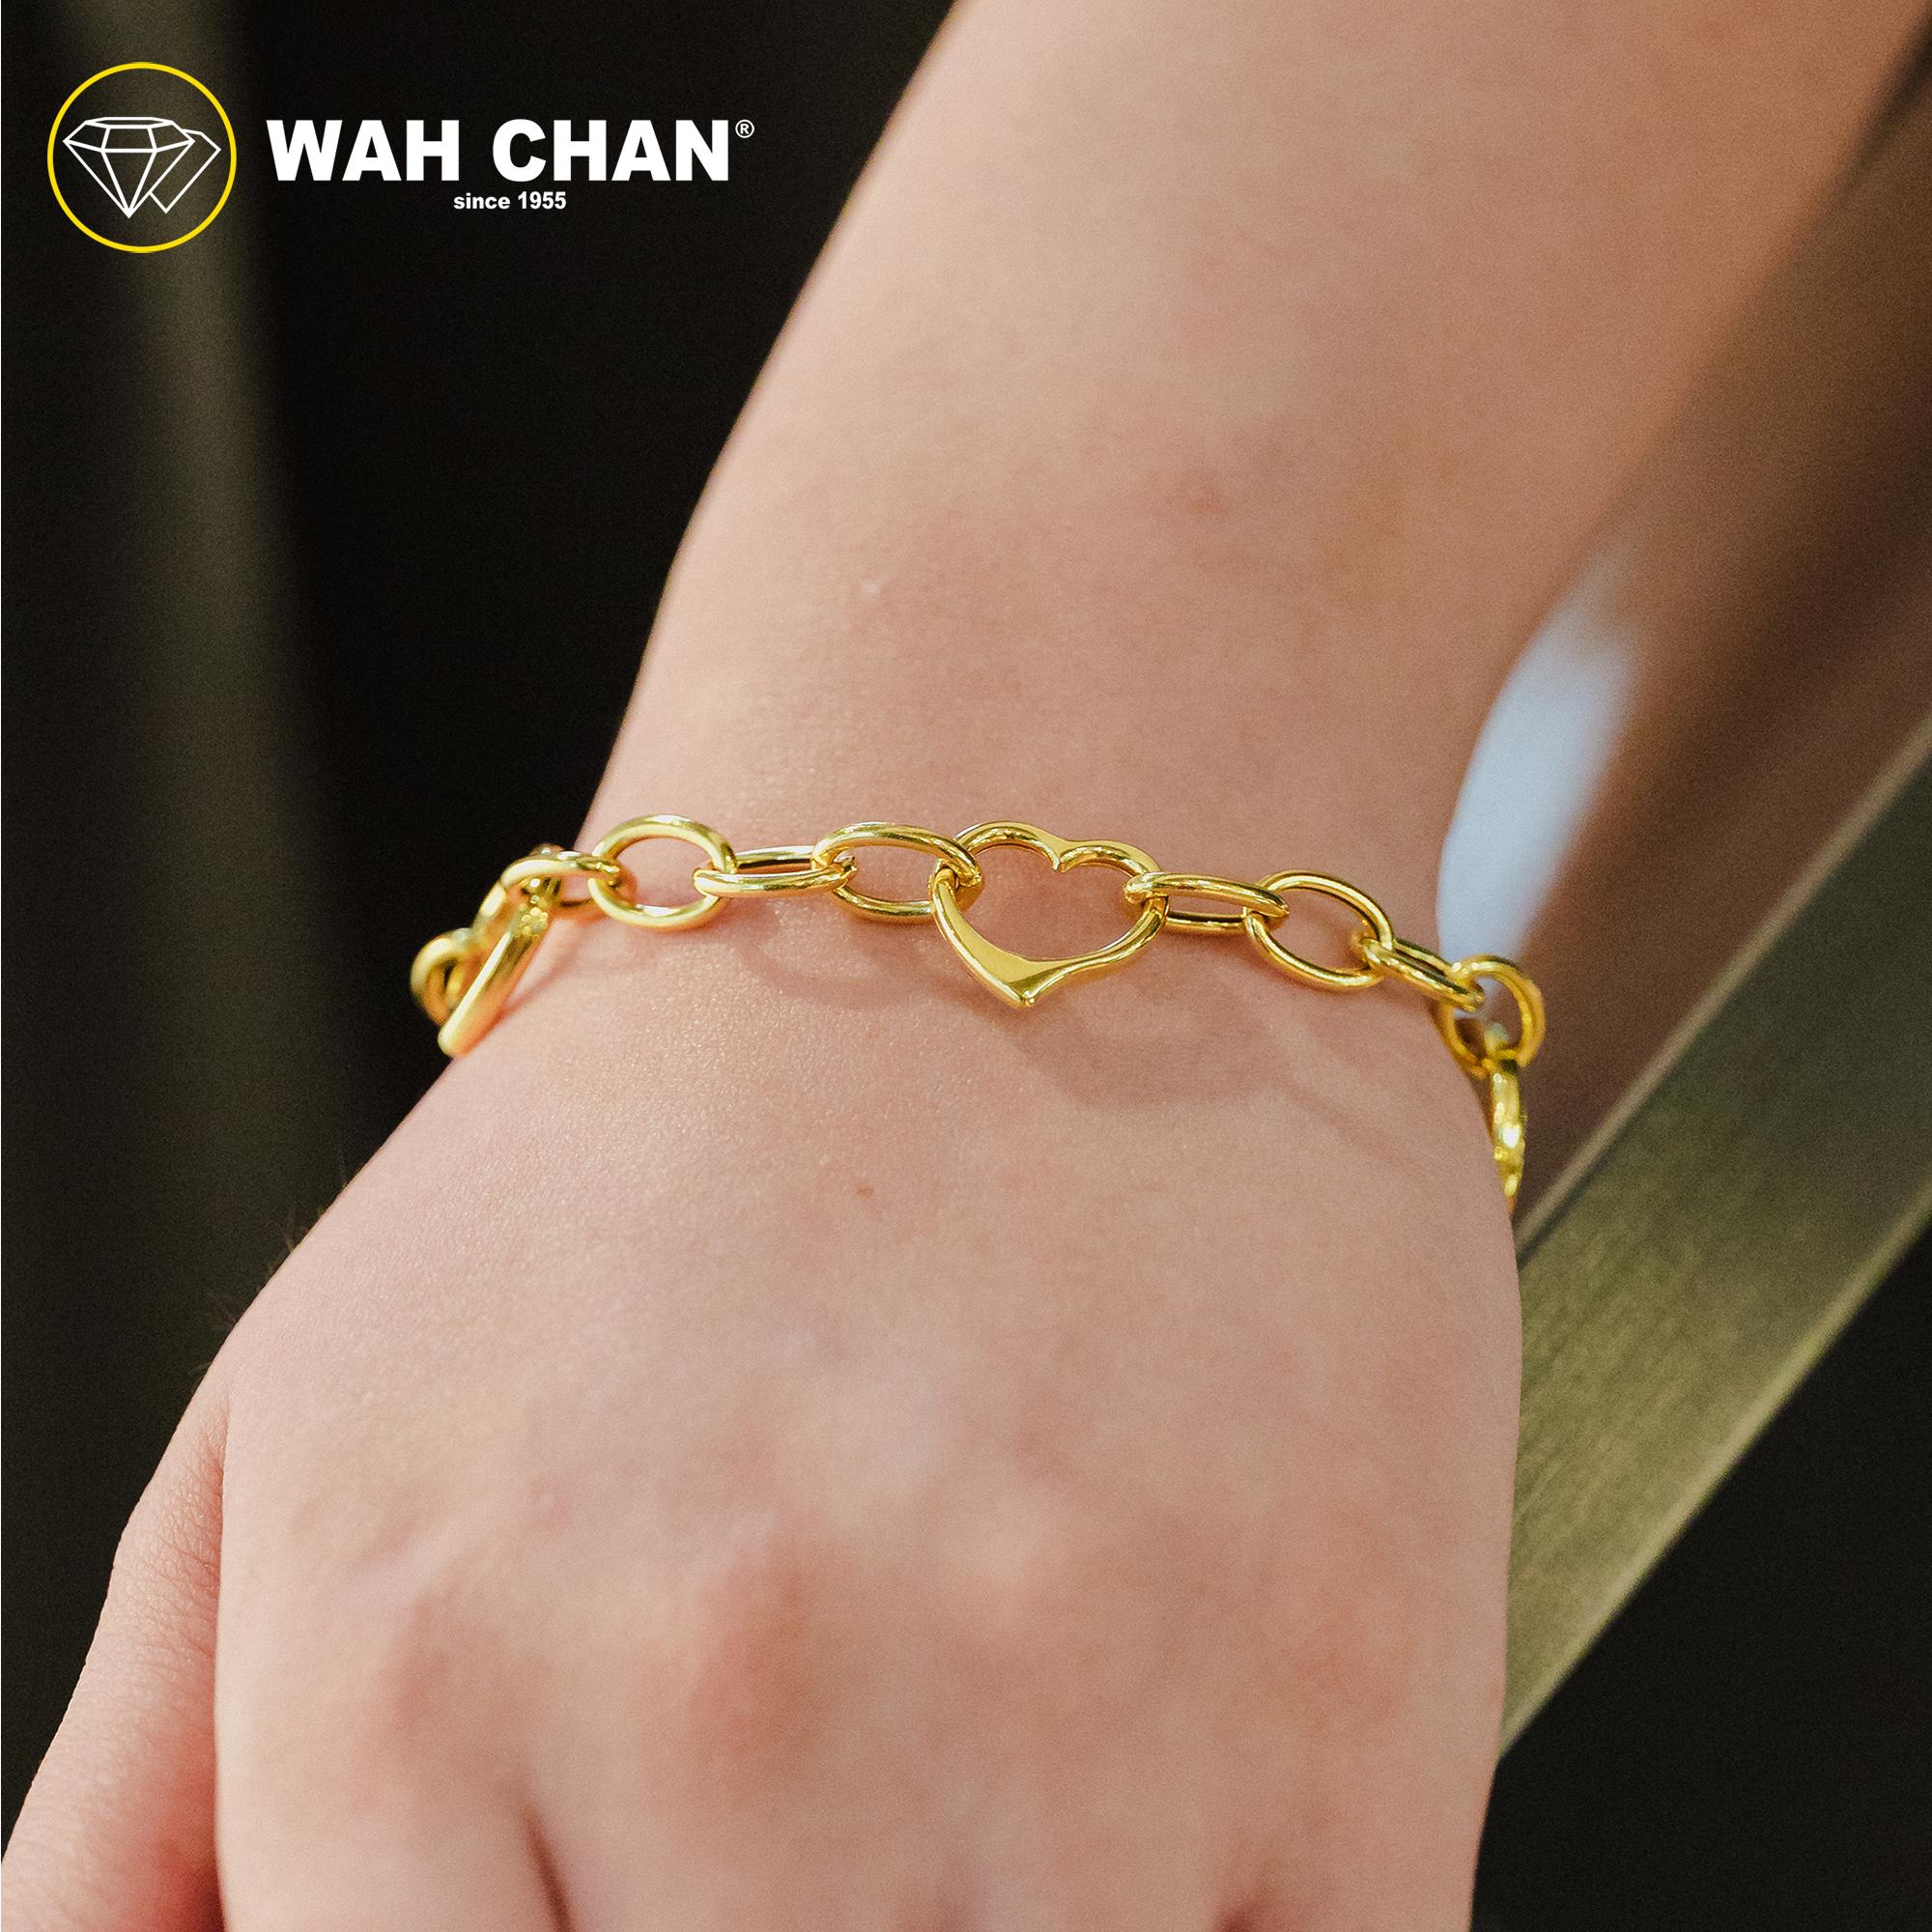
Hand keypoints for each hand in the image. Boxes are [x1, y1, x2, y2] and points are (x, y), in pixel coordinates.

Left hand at [6, 908, 1517, 1928]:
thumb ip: (148, 1821)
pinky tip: (1161, 1818)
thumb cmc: (664, 1152)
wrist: (1023, 870)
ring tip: (961, 1797)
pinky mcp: (1357, 1717)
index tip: (616, 1926)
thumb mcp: (294, 1428)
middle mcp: (728, 1716)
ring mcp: (1066, 1727)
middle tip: (792, 1854)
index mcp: (414, 1673)